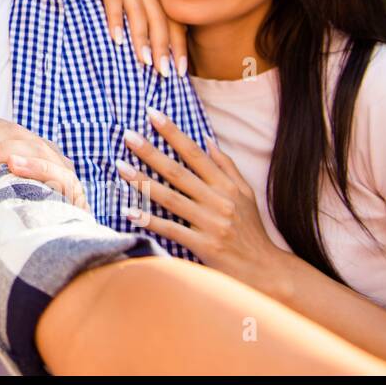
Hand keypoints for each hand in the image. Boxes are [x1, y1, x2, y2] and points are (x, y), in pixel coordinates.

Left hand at [0, 117, 87, 210]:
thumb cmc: (22, 213)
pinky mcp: (73, 189)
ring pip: (28, 147)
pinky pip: (56, 173)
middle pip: (8, 133)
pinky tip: (13, 165)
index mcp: (26, 145)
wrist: (62, 242)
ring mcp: (60, 167)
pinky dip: (35, 166)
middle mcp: (44, 150)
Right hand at [39, 0, 186, 75]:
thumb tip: (146, 59)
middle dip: (163, 47)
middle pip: (159, 17)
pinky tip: (117, 39)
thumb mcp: (120, 3)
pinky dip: (116, 19)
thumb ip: (133, 21)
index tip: (180, 71)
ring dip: (142, 37)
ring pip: (138, 10)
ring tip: (144, 61)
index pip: (172, 20)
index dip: (178, 46)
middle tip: (164, 72)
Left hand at [117, 109, 289, 293]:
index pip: (195, 153)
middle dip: (151, 151)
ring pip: (170, 198)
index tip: (152, 114)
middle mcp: (218, 201)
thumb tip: (208, 139)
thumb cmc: (251, 230)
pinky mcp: (204, 245)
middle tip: (127, 134)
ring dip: (143, 182)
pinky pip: (171, 229)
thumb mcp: (246, 194)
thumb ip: (227, 166)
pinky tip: (129, 211)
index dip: (173, 133)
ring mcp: (210, 223)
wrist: (266, 270)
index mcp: (227, 186)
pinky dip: (150, 220)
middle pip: (178, 172)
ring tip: (120, 167)